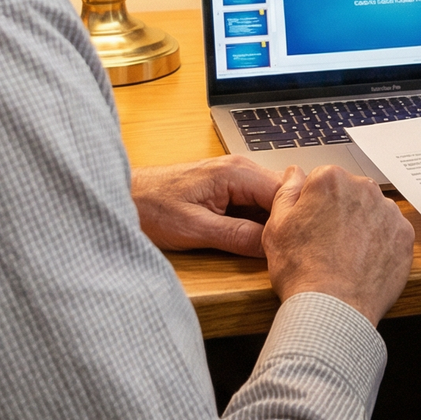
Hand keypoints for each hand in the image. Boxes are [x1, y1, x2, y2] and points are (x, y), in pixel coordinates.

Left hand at [132, 156, 280, 255]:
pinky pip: (257, 204)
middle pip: (284, 195)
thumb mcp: (195, 229)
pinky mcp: (229, 189)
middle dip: (288, 221)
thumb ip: (237, 237)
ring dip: (275, 224)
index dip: (294, 220)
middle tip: (287, 250)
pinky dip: (261, 222)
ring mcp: (236, 178)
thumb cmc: (151, 207)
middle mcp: (241, 169)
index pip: (286, 193)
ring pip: (272, 201)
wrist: (126, 196)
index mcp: (236, 172)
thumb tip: (272, 248)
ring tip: (274, 249)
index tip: (294, 245)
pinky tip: (258, 241)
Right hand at [262, 165, 414, 326]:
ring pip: (373, 212)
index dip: (315, 204)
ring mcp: (388, 212)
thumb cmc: (302, 271)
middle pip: (351, 192)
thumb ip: (287, 192)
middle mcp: (364, 188)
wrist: (332, 309)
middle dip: (341, 211)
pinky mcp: (405, 235)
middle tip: (327, 242)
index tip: (313, 224)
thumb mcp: (277, 228)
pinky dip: (382, 244)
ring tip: (347, 256)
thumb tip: (294, 174)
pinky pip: (392, 233)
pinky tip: (365, 262)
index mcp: (331, 180)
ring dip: (364, 226)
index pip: (323, 180)